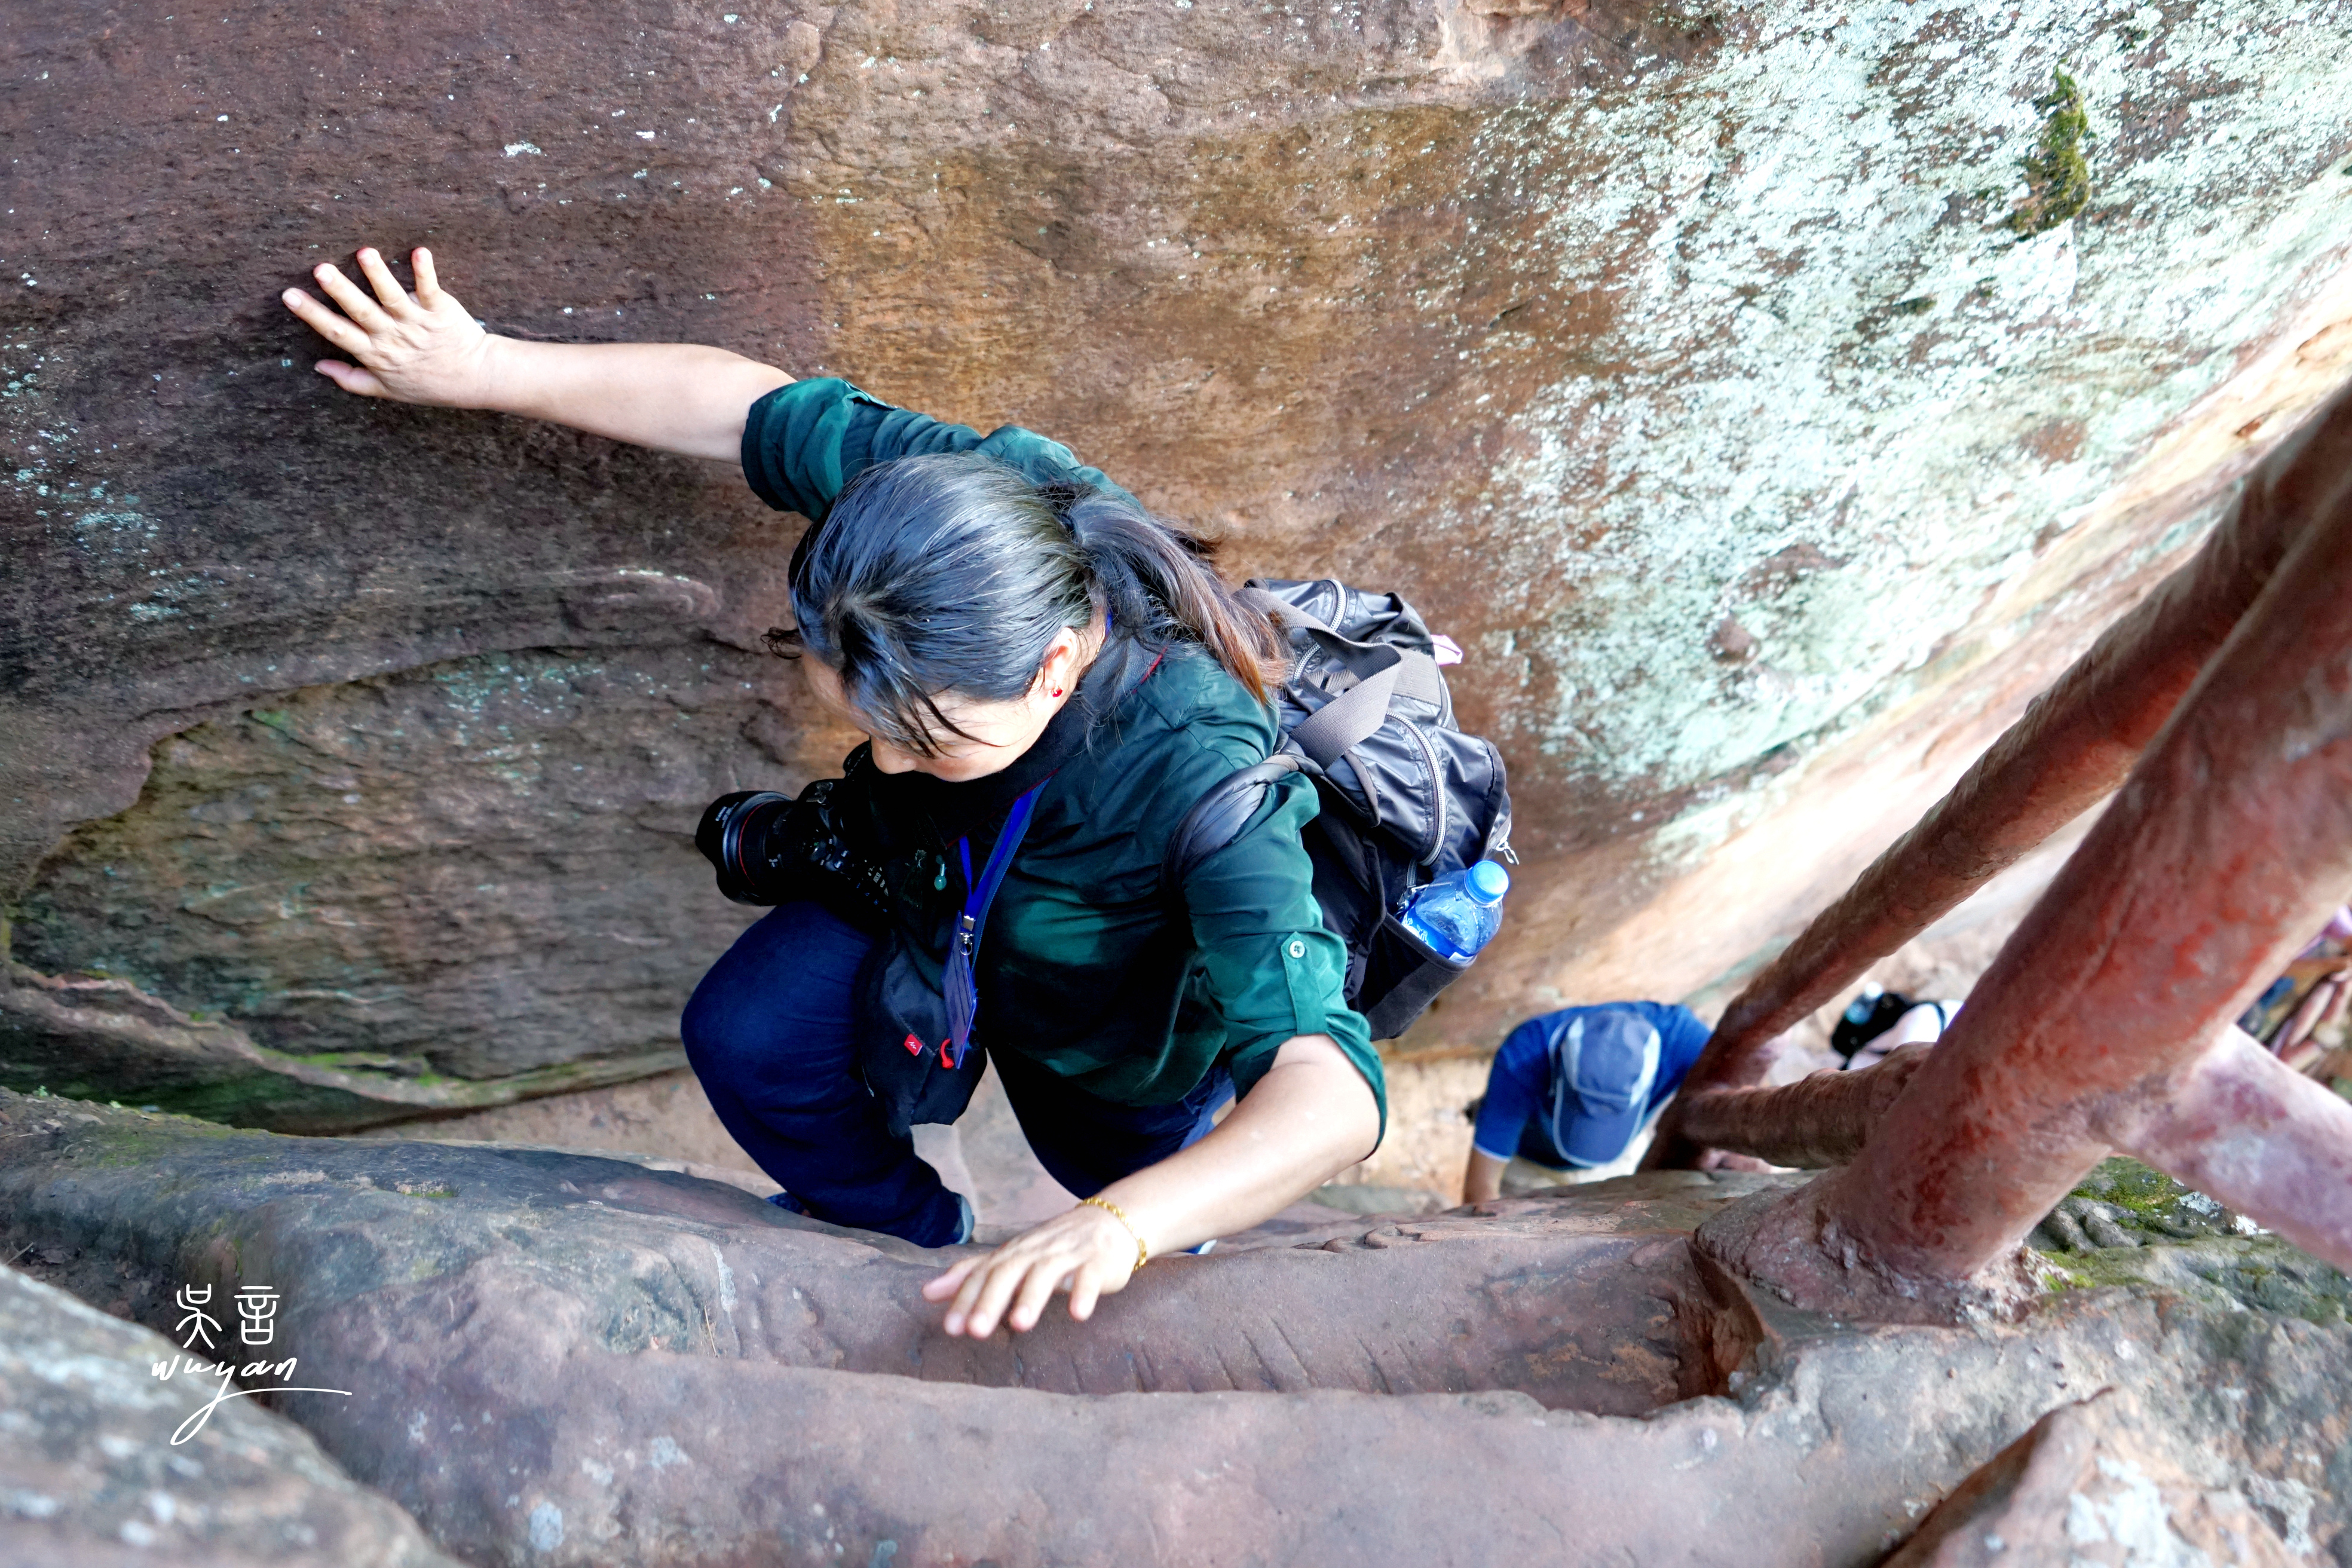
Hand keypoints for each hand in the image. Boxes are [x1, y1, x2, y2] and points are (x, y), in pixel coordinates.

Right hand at [281, 246, 496, 406]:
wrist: (473, 379)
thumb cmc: (426, 384)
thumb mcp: (386, 390)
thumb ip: (351, 379)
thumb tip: (318, 366)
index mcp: (375, 353)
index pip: (338, 332)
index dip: (313, 314)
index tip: (289, 295)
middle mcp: (393, 336)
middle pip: (362, 311)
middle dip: (341, 290)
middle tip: (320, 269)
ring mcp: (417, 322)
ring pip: (393, 297)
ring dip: (379, 275)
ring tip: (365, 253)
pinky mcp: (440, 311)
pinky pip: (430, 289)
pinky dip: (425, 271)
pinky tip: (419, 252)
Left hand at [920, 1201, 1141, 1336]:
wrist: (1109, 1221)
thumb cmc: (1052, 1248)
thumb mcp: (1010, 1258)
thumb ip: (971, 1275)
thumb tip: (926, 1292)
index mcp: (1012, 1253)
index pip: (983, 1274)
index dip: (966, 1299)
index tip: (949, 1329)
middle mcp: (1035, 1251)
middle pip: (1009, 1272)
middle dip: (991, 1300)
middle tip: (975, 1330)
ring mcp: (1067, 1255)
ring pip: (1046, 1273)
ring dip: (1032, 1297)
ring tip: (1020, 1324)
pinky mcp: (1098, 1262)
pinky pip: (1090, 1277)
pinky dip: (1083, 1293)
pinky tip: (1077, 1313)